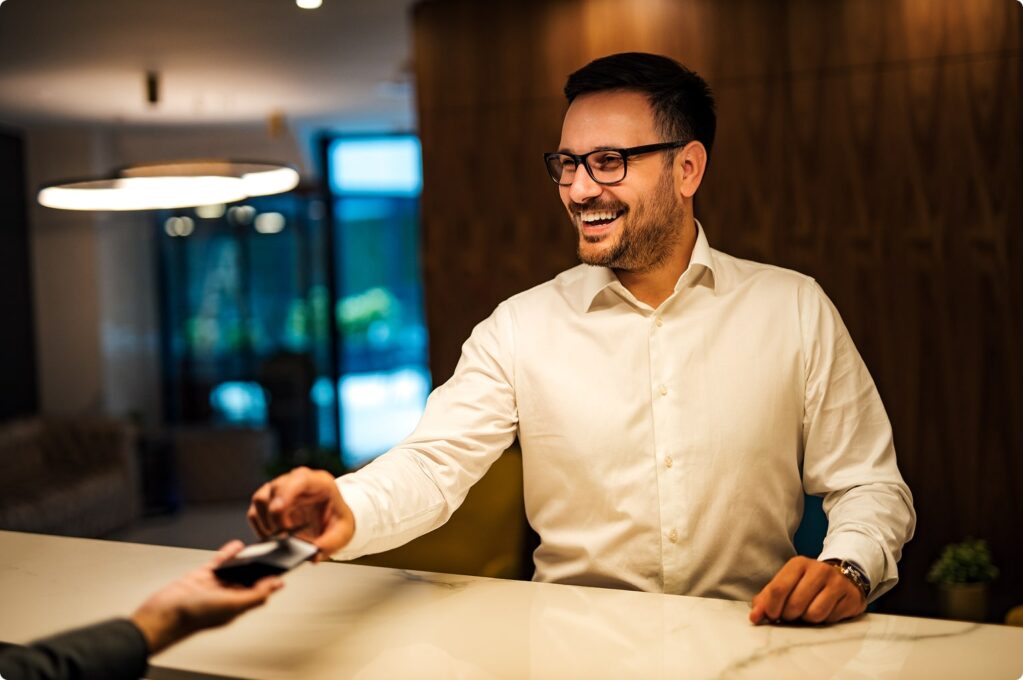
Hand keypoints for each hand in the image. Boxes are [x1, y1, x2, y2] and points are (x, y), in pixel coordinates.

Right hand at [131, 540, 282, 653]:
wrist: (161, 613)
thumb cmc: (194, 615)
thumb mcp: (231, 605)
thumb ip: (256, 595)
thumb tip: (277, 585)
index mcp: (236, 606)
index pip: (260, 592)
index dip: (272, 580)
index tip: (285, 567)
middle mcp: (226, 596)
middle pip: (249, 579)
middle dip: (261, 568)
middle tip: (275, 553)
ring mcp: (213, 586)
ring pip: (235, 570)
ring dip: (246, 559)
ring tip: (261, 548)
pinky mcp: (201, 576)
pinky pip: (219, 562)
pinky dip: (228, 553)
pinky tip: (237, 545)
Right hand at [247, 466, 355, 559]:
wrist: (332, 521)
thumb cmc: (337, 522)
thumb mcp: (342, 533)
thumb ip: (329, 544)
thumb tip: (312, 555)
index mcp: (319, 482)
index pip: (299, 479)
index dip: (287, 495)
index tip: (281, 515)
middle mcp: (297, 481)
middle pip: (276, 489)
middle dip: (276, 516)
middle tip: (284, 537)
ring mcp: (281, 489)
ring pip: (261, 498)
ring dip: (266, 522)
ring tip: (278, 538)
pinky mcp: (269, 501)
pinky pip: (255, 511)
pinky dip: (259, 527)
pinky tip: (271, 538)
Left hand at [749, 556, 865, 624]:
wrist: (843, 577)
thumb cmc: (807, 584)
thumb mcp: (786, 585)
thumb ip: (766, 599)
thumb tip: (754, 617)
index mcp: (798, 564)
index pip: (778, 589)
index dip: (771, 608)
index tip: (772, 616)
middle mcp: (819, 569)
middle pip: (795, 604)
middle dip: (790, 616)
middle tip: (792, 615)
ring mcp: (838, 582)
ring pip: (814, 614)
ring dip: (807, 619)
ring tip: (808, 612)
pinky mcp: (851, 597)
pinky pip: (831, 619)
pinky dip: (825, 621)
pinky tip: (826, 612)